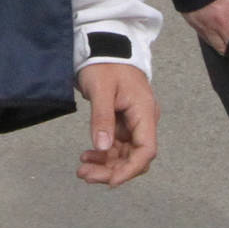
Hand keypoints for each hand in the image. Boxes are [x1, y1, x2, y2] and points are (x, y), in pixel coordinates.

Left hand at [74, 62, 157, 187]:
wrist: (104, 47)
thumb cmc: (105, 63)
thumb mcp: (101, 89)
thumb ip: (102, 118)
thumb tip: (102, 147)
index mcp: (144, 111)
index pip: (146, 150)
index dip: (130, 169)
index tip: (111, 181)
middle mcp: (143, 120)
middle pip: (134, 157)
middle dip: (112, 170)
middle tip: (85, 174)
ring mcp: (133, 123)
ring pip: (124, 154)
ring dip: (105, 165)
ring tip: (82, 169)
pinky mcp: (123, 123)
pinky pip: (116, 146)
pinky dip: (103, 154)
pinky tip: (87, 156)